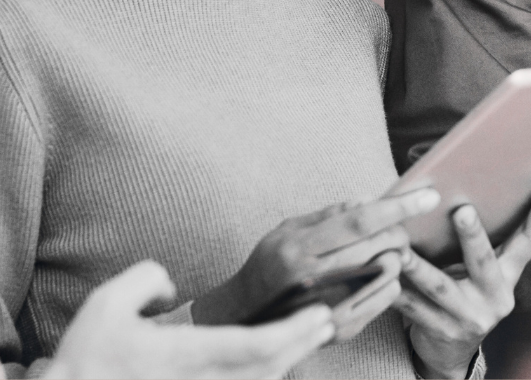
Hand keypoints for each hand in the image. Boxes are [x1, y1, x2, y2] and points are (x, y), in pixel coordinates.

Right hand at [45, 260, 334, 379]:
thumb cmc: (85, 360)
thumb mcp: (107, 303)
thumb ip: (146, 279)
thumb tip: (168, 285)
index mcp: (183, 356)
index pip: (251, 346)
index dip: (292, 333)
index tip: (318, 315)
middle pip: (266, 370)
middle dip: (302, 344)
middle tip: (328, 321)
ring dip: (286, 363)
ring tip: (309, 338)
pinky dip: (261, 378)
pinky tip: (273, 363)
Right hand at [192, 188, 439, 327]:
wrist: (246, 315)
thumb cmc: (270, 263)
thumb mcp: (288, 228)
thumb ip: (329, 214)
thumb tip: (369, 199)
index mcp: (301, 246)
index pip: (361, 220)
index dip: (398, 206)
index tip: (428, 195)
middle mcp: (314, 277)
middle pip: (379, 245)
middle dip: (400, 230)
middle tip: (401, 226)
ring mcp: (327, 307)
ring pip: (386, 271)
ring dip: (396, 254)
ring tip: (386, 249)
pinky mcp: (338, 329)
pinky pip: (383, 298)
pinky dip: (390, 280)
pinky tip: (377, 273)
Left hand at [394, 182, 530, 379]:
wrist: (449, 351)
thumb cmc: (464, 291)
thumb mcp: (482, 269)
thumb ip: (482, 239)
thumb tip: (466, 182)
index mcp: (508, 275)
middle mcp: (496, 298)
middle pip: (483, 262)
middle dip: (472, 236)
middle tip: (461, 210)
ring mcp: (469, 318)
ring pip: (440, 287)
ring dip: (418, 265)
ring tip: (401, 246)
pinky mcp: (441, 332)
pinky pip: (412, 309)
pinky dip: (394, 290)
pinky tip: (380, 273)